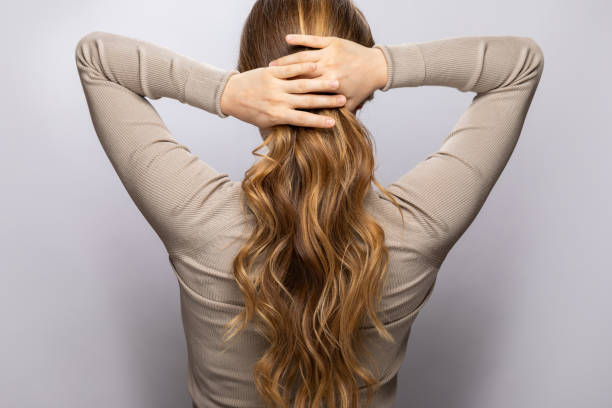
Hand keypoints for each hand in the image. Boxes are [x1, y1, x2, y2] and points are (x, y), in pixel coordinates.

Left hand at [219, 61, 346, 128]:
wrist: (229, 95)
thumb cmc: (249, 112)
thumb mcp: (265, 123)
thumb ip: (283, 124)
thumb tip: (300, 132)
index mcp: (277, 116)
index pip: (303, 120)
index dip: (319, 121)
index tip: (334, 123)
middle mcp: (278, 101)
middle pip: (307, 101)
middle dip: (326, 101)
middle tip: (342, 99)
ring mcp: (274, 85)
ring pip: (301, 84)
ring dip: (320, 84)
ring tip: (335, 83)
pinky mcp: (270, 72)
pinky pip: (289, 70)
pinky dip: (302, 67)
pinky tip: (316, 65)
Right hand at [268, 34, 387, 111]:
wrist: (378, 67)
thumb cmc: (364, 87)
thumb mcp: (352, 104)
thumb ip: (338, 115)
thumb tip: (327, 128)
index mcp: (330, 85)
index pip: (305, 91)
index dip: (289, 94)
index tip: (274, 98)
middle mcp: (328, 69)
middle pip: (299, 74)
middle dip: (282, 78)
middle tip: (265, 82)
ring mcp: (329, 54)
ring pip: (303, 57)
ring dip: (286, 60)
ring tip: (272, 65)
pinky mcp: (332, 42)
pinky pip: (313, 39)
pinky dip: (300, 38)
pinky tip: (288, 38)